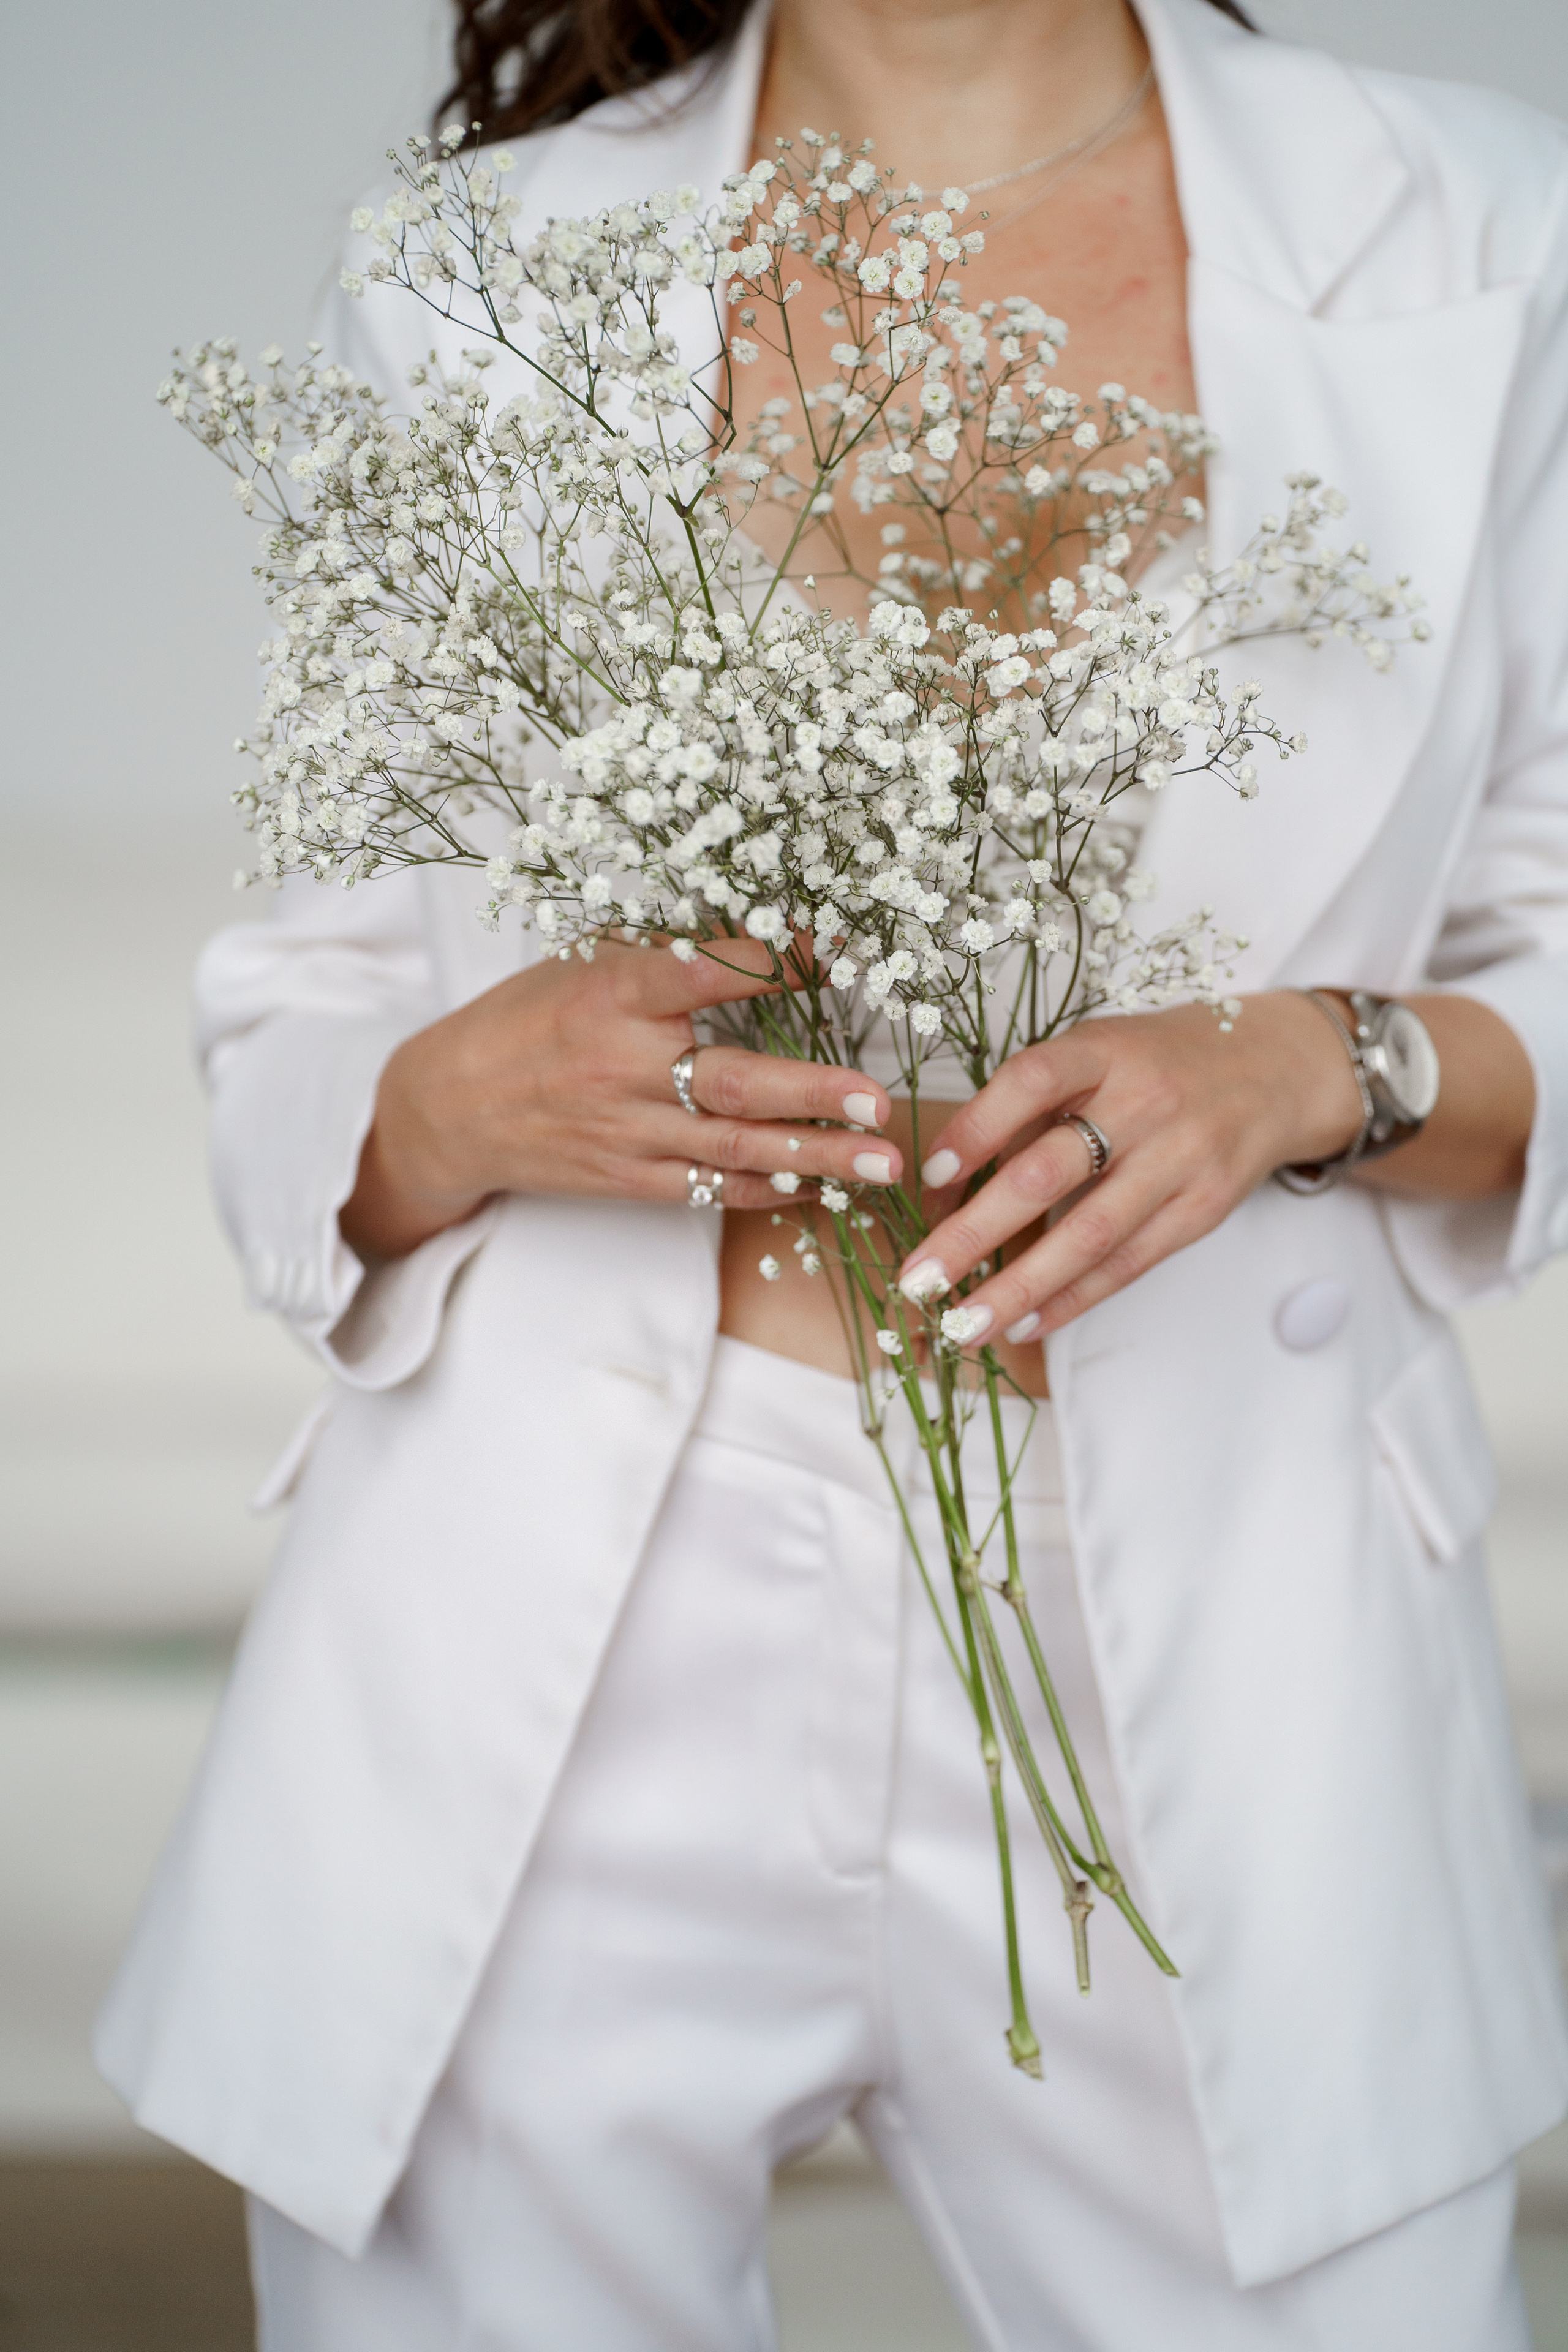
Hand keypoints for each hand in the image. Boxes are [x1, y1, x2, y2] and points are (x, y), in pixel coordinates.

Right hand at [341, 936, 900, 1260]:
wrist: (448, 1110)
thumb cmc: (526, 1021)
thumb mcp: (583, 966)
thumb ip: (665, 955)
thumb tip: (760, 925)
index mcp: (613, 996)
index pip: (702, 972)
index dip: (773, 960)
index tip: (839, 946)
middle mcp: (623, 1068)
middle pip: (732, 1083)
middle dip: (812, 1095)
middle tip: (878, 1100)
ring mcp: (628, 1132)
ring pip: (735, 1148)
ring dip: (815, 1156)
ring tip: (881, 1161)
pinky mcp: (629, 1181)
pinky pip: (711, 1188)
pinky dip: (771, 1188)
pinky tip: (826, 1185)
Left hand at [896, 992, 1364, 1344]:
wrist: (1279, 1070)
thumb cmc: (1161, 1061)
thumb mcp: (1099, 1051)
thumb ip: (1031, 1104)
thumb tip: (947, 1183)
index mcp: (1105, 1051)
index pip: (1031, 1082)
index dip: (975, 1128)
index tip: (929, 1177)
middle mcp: (1144, 1102)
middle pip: (1048, 1173)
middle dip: (975, 1233)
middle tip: (919, 1279)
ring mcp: (1180, 1159)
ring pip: (1088, 1235)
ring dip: (1018, 1287)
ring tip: (962, 1325)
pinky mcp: (1203, 1209)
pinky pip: (1129, 1264)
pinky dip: (1073, 1299)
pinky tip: (1025, 1323)